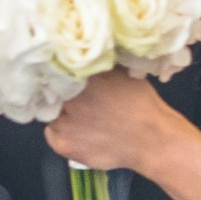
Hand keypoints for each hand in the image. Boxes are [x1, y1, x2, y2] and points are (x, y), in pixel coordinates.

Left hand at [44, 69, 185, 171]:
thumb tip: (80, 54)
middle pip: (49, 91)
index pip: (53, 68)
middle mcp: (69, 99)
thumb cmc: (140, 103)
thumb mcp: (120, 71)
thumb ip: (97, 63)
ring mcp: (64, 124)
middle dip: (58, 91)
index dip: (56, 70)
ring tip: (77, 114)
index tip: (60, 73)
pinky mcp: (64, 145)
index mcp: (82, 76)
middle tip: (72, 96)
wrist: (151, 139)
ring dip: (59, 111)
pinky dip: (59, 131)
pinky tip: (76, 129)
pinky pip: (51, 134)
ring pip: (49, 112)